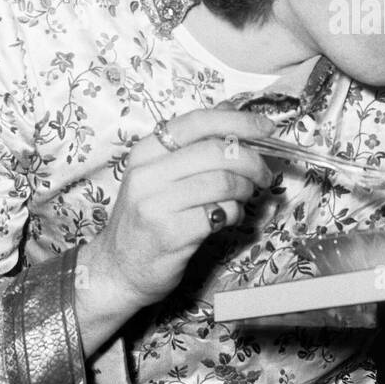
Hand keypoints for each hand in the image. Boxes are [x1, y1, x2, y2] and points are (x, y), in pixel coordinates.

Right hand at [75, 107, 274, 352]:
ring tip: (243, 198)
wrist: (118, 269)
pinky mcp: (171, 234)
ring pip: (223, 182)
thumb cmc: (146, 218)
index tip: (266, 128)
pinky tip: (227, 218)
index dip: (238, 121)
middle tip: (263, 174)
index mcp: (146, 152)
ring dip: (245, 190)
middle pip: (216, 151)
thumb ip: (194, 146)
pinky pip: (220, 213)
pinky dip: (234, 214)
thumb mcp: (160, 175)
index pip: (198, 122)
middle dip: (252, 161)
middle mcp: (147, 174)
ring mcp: (157, 204)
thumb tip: (234, 114)